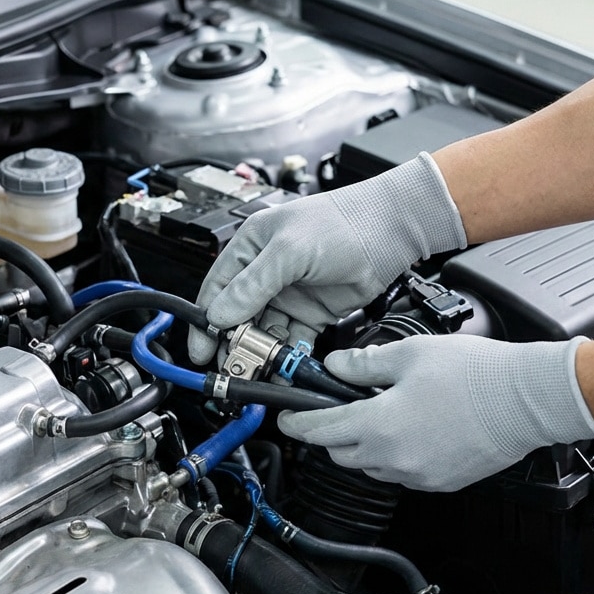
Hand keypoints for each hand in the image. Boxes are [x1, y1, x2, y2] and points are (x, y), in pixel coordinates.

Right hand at [187, 153, 466, 363]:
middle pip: (237, 317)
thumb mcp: (290, 251)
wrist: (391, 231)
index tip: (202, 349)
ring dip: (259, 352)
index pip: (216, 290)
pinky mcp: (312, 313)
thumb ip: (253, 285)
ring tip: (258, 369)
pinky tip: (286, 364)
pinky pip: (291, 340)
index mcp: (250, 248)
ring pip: (263, 332)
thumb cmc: (342, 223)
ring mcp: (289, 294)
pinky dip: (287, 354)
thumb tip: (221, 315)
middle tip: (231, 366)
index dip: (206, 321)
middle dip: (232, 343)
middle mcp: (265, 272)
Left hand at [277, 335, 593, 491]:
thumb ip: (364, 363)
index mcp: (380, 425)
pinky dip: (396, 456)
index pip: (320, 430)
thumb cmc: (478, 374)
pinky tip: (411, 431)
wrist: (528, 400)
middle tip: (335, 409)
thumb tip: (336, 366)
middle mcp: (395, 458)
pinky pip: (403, 473)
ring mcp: (419, 475)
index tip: (286, 418)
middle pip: (341, 453)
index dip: (297, 423)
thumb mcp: (411, 354)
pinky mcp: (441, 482)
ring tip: (381, 416)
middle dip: (331, 433)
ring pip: (372, 466)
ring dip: (364, 446)